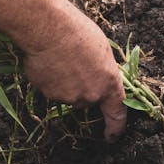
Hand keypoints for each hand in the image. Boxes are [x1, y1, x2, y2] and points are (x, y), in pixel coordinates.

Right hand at [20, 0, 126, 142]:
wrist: (48, 28)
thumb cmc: (77, 31)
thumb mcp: (101, 49)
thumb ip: (102, 70)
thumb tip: (97, 77)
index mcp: (108, 83)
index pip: (117, 113)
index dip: (115, 127)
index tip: (111, 136)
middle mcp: (90, 95)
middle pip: (86, 98)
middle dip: (82, 86)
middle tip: (75, 62)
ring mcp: (67, 97)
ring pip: (67, 94)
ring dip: (64, 81)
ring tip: (60, 56)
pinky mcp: (47, 94)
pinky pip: (50, 89)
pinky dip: (48, 78)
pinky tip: (47, 60)